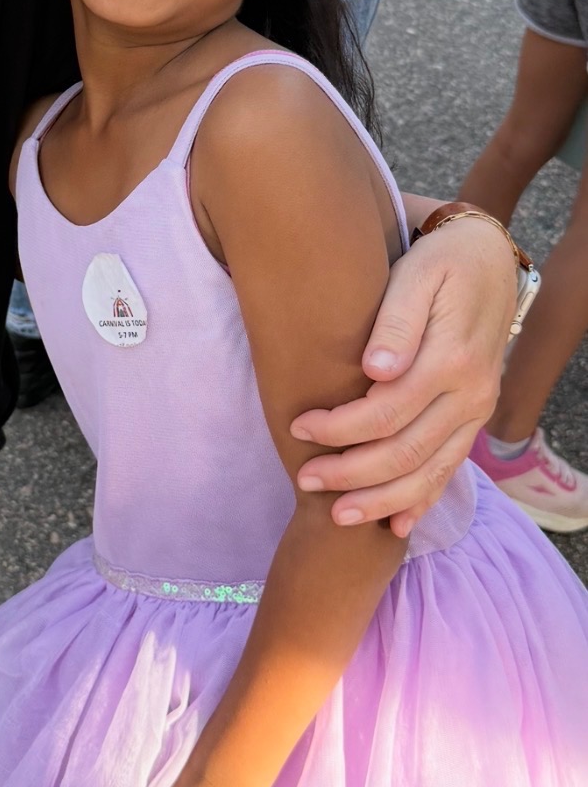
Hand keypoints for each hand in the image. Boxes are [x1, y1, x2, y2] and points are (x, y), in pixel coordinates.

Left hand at [292, 216, 513, 535]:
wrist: (489, 261)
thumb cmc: (440, 264)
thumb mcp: (417, 275)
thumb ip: (397, 323)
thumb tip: (375, 370)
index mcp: (451, 360)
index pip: (387, 411)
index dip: (340, 427)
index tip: (298, 427)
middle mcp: (470, 394)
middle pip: (406, 451)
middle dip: (352, 473)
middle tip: (305, 480)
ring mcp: (475, 412)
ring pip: (430, 472)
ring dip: (383, 499)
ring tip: (339, 515)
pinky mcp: (474, 419)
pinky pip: (450, 469)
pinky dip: (424, 500)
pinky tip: (397, 525)